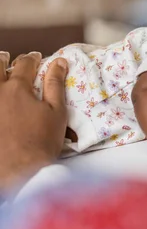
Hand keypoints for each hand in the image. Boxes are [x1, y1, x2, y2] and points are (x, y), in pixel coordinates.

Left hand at [0, 51, 67, 189]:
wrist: (18, 171)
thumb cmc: (42, 142)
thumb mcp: (56, 112)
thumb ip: (56, 84)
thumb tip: (59, 62)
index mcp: (18, 88)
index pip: (25, 65)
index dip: (32, 59)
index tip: (36, 58)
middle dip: (2, 60)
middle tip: (5, 57)